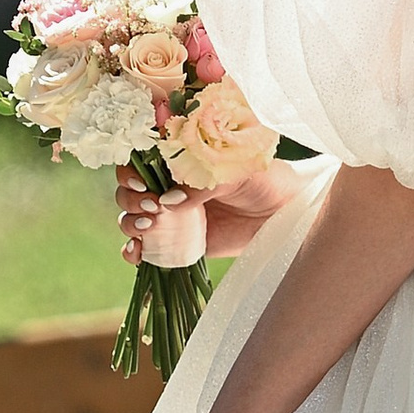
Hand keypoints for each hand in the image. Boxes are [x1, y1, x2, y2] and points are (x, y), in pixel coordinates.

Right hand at [115, 159, 298, 260]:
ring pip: (131, 216)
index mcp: (179, 159)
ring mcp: (170, 215)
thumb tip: (169, 201)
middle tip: (151, 207)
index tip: (140, 181)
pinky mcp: (176, 242)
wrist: (284, 213)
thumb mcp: (233, 173)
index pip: (140, 158)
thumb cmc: (263, 180)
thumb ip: (201, 185)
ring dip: (129, 222)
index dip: (131, 168)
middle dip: (130, 198)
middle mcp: (168, 185)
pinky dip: (133, 251)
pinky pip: (145, 247)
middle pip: (129, 189)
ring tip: (147, 227)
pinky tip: (136, 254)